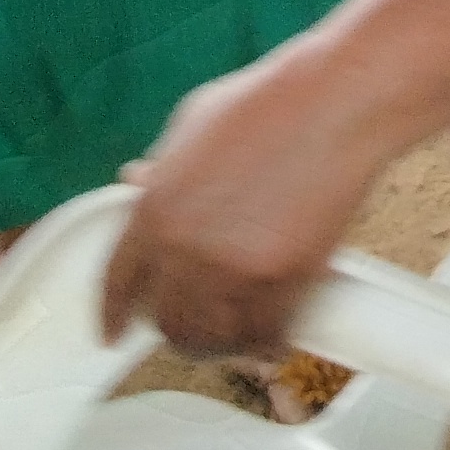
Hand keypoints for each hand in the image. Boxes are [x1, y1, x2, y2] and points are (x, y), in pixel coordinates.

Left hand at [108, 42, 398, 355]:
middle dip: (178, 332)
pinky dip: (269, 342)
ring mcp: (231, 268)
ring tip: (237, 342)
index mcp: (153, 208)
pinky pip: (265, 335)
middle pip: (165, 323)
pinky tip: (274, 337)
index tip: (115, 333)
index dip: (114, 314)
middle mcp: (182, 247)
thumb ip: (163, 166)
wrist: (335, 102)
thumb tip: (140, 181)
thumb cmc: (271, 102)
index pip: (117, 283)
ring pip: (213, 341)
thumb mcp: (193, 122)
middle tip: (197, 330)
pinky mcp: (281, 280)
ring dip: (223, 347)